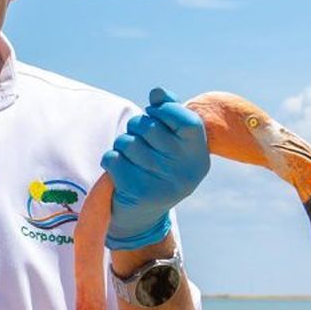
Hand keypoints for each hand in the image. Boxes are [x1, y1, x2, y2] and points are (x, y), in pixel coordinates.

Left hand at [100, 87, 210, 249]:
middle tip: (140, 140)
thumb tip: (158, 93)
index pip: (185, 119)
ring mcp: (163, 183)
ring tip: (131, 158)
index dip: (164, 109)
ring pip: (127, 142)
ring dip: (122, 146)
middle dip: (136, 127)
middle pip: (148, 127)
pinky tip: (121, 172)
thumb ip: (170, 113)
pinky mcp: (138, 192)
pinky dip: (111, 160)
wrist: (144, 216)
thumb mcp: (173, 142)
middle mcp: (185, 169)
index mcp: (199, 153)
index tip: (155, 112)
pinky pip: (113, 158)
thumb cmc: (159, 168)